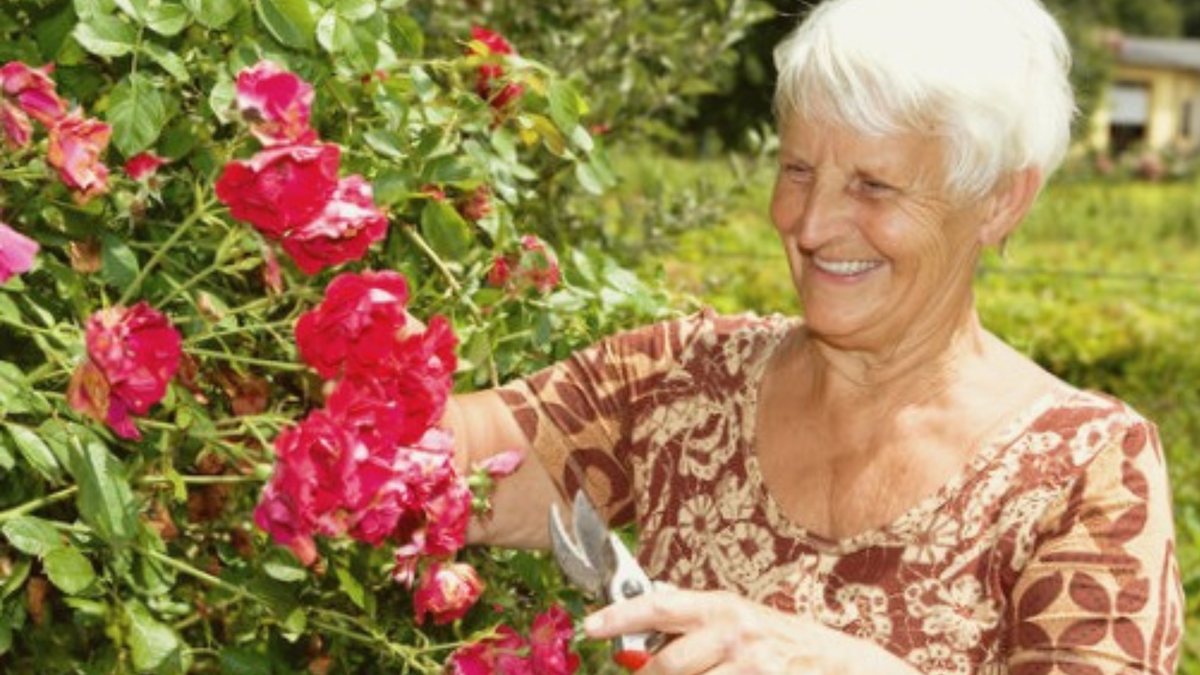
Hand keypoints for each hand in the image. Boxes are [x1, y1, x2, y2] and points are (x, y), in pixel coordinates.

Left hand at [583, 587, 917, 674]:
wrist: (844, 665)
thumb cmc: (785, 642)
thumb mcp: (741, 620)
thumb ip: (696, 622)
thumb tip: (645, 624)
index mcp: (724, 607)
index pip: (661, 606)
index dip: (621, 615)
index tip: (590, 626)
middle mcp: (735, 632)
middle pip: (666, 665)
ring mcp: (752, 667)